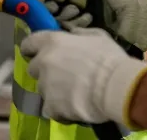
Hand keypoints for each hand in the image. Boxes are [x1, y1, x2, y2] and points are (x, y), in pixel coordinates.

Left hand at [20, 29, 146, 125]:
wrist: (118, 87)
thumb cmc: (110, 59)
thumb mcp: (97, 37)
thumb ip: (79, 35)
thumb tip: (72, 35)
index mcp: (52, 42)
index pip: (28, 44)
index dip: (32, 49)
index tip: (38, 54)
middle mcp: (44, 62)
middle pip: (34, 69)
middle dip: (45, 72)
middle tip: (64, 76)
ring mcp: (45, 86)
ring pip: (43, 90)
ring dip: (54, 92)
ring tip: (74, 95)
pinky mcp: (51, 106)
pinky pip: (50, 109)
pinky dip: (60, 110)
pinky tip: (74, 108)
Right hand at [44, 0, 146, 49]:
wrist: (135, 19)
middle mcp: (71, 9)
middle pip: (51, 11)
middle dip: (53, 9)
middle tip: (62, 8)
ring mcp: (75, 25)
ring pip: (58, 23)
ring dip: (67, 18)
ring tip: (85, 15)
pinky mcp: (81, 38)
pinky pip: (69, 34)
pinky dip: (75, 28)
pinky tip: (88, 23)